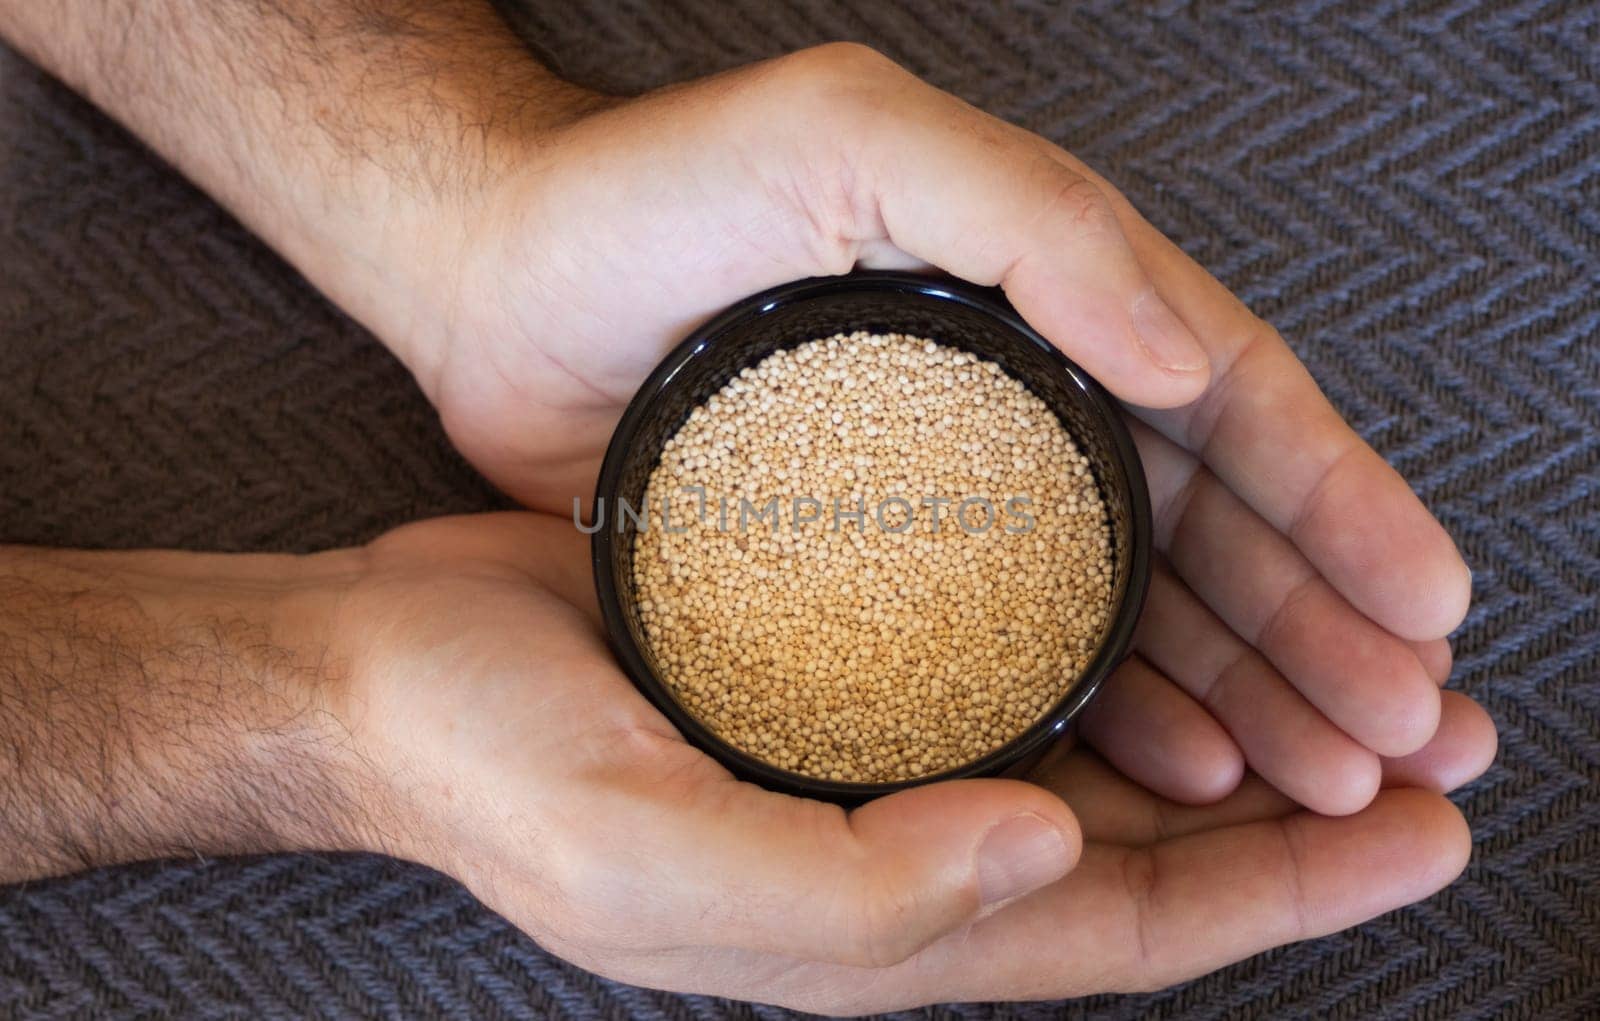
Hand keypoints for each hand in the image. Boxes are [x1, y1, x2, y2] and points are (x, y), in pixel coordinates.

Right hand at [332, 512, 1487, 1011]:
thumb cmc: (499, 768)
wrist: (394, 668)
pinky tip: (1172, 607)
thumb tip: (1054, 851)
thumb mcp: (652, 860)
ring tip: (1345, 683)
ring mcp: (877, 757)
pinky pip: (1019, 672)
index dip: (1284, 894)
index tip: (1418, 825)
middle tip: (1433, 744)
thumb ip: (854, 893)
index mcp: (873, 926)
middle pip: (1145, 855)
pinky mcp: (848, 668)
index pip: (1125, 932)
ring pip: (1102, 762)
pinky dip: (1117, 655)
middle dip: (1297, 817)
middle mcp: (898, 845)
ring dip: (1232, 732)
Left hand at [383, 44, 1485, 813]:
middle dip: (1328, 626)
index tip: (1425, 604)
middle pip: (1218, 523)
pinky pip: (1032, 649)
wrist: (494, 282)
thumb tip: (1196, 351)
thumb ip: (1034, 217)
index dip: (1343, 503)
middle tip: (1415, 728)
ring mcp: (959, 491)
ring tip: (1329, 769)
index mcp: (1043, 294)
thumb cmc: (649, 196)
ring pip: (1145, 602)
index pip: (1234, 402)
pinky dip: (1118, 708)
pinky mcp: (883, 568)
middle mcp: (1023, 395)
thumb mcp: (849, 139)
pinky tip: (1176, 769)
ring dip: (1249, 686)